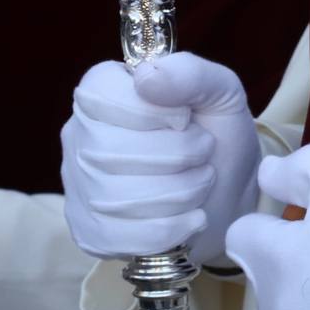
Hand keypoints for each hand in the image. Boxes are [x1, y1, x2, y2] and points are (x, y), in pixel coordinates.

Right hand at [60, 53, 260, 264]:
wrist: (231, 193)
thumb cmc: (220, 134)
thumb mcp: (221, 93)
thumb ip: (190, 73)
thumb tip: (145, 78)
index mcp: (103, 92)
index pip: (102, 97)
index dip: (154, 112)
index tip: (186, 119)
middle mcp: (79, 135)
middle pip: (108, 150)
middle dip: (178, 155)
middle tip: (203, 153)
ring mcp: (78, 185)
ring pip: (114, 196)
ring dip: (180, 192)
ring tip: (201, 181)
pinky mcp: (88, 230)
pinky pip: (117, 236)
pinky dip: (169, 228)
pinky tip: (191, 216)